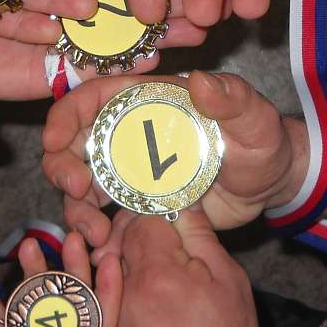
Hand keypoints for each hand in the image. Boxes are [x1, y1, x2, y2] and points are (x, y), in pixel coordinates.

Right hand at [42, 71, 300, 248]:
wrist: (270, 184)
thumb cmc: (261, 139)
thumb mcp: (252, 115)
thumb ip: (232, 97)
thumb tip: (201, 81)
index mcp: (147, 101)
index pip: (93, 98)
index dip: (66, 115)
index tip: (55, 140)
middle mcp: (129, 134)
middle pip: (75, 143)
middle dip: (62, 165)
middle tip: (77, 190)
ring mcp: (130, 172)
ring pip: (82, 185)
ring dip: (76, 207)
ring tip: (95, 231)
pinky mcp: (138, 206)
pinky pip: (105, 217)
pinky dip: (97, 231)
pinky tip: (106, 246)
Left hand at [110, 211, 261, 326]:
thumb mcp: (229, 282)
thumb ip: (201, 237)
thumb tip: (182, 204)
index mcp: (158, 275)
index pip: (143, 220)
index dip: (157, 212)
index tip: (170, 216)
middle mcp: (127, 294)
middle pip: (120, 240)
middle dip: (135, 230)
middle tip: (157, 233)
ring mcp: (113, 317)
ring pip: (107, 266)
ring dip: (118, 253)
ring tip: (145, 256)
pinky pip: (104, 296)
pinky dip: (114, 283)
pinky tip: (135, 285)